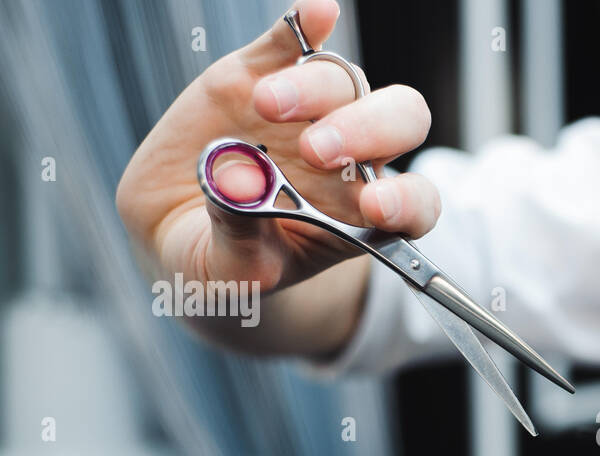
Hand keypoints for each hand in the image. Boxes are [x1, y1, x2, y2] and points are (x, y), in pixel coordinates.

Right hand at [115, 0, 437, 355]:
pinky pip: (297, 39)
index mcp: (361, 219)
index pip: (413, 205)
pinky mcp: (264, 73)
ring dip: (314, 89)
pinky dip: (305, 24)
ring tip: (265, 107)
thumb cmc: (222, 264)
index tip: (376, 207)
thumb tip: (239, 180)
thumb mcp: (229, 273)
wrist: (174, 229)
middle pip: (396, 126)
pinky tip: (314, 13)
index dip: (406, 203)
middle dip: (366, 131)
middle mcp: (351, 160)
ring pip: (343, 83)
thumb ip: (240, 240)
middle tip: (317, 150)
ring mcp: (312, 112)